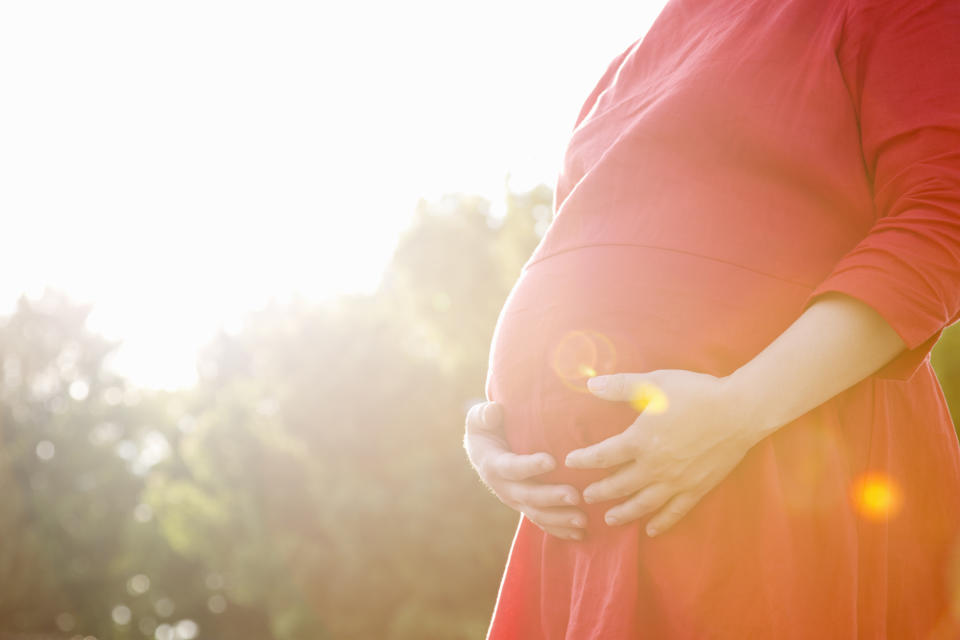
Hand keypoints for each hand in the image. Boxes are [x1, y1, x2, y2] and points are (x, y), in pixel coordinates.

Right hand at [464, 401, 586, 540]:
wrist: (484, 453)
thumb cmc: (487, 430)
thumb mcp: (479, 420)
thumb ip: (484, 415)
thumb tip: (495, 411)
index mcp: (493, 464)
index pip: (511, 467)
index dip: (530, 466)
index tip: (551, 461)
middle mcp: (504, 487)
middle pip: (528, 496)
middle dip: (552, 498)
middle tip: (575, 496)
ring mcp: (516, 500)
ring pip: (537, 514)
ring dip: (560, 519)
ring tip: (583, 520)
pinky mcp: (527, 508)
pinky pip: (543, 523)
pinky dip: (560, 531)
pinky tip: (580, 535)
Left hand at [565, 370, 759, 536]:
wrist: (740, 411)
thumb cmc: (697, 393)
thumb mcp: (655, 383)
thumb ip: (620, 386)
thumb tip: (590, 384)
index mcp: (641, 440)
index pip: (603, 455)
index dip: (584, 460)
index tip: (571, 462)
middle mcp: (655, 466)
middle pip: (619, 485)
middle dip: (599, 491)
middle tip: (586, 496)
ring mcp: (677, 481)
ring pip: (643, 504)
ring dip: (623, 512)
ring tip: (609, 519)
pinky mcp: (697, 489)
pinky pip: (675, 512)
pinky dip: (661, 523)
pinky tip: (651, 530)